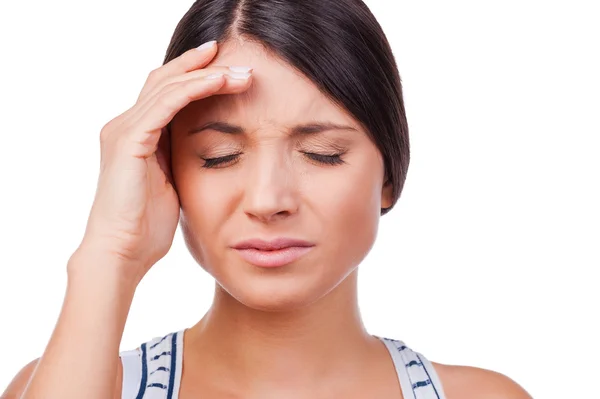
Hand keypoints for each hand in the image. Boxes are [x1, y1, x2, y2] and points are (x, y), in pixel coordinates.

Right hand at [74, 41, 252, 283]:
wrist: (123, 252)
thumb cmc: (147, 226)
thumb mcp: (171, 182)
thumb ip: (178, 158)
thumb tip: (206, 147)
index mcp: (136, 134)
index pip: (166, 92)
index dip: (195, 76)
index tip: (228, 69)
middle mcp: (125, 125)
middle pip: (165, 80)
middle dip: (202, 66)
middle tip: (238, 58)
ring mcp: (123, 130)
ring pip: (168, 86)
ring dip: (207, 75)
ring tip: (240, 72)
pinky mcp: (129, 140)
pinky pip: (165, 104)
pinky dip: (194, 89)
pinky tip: (220, 82)